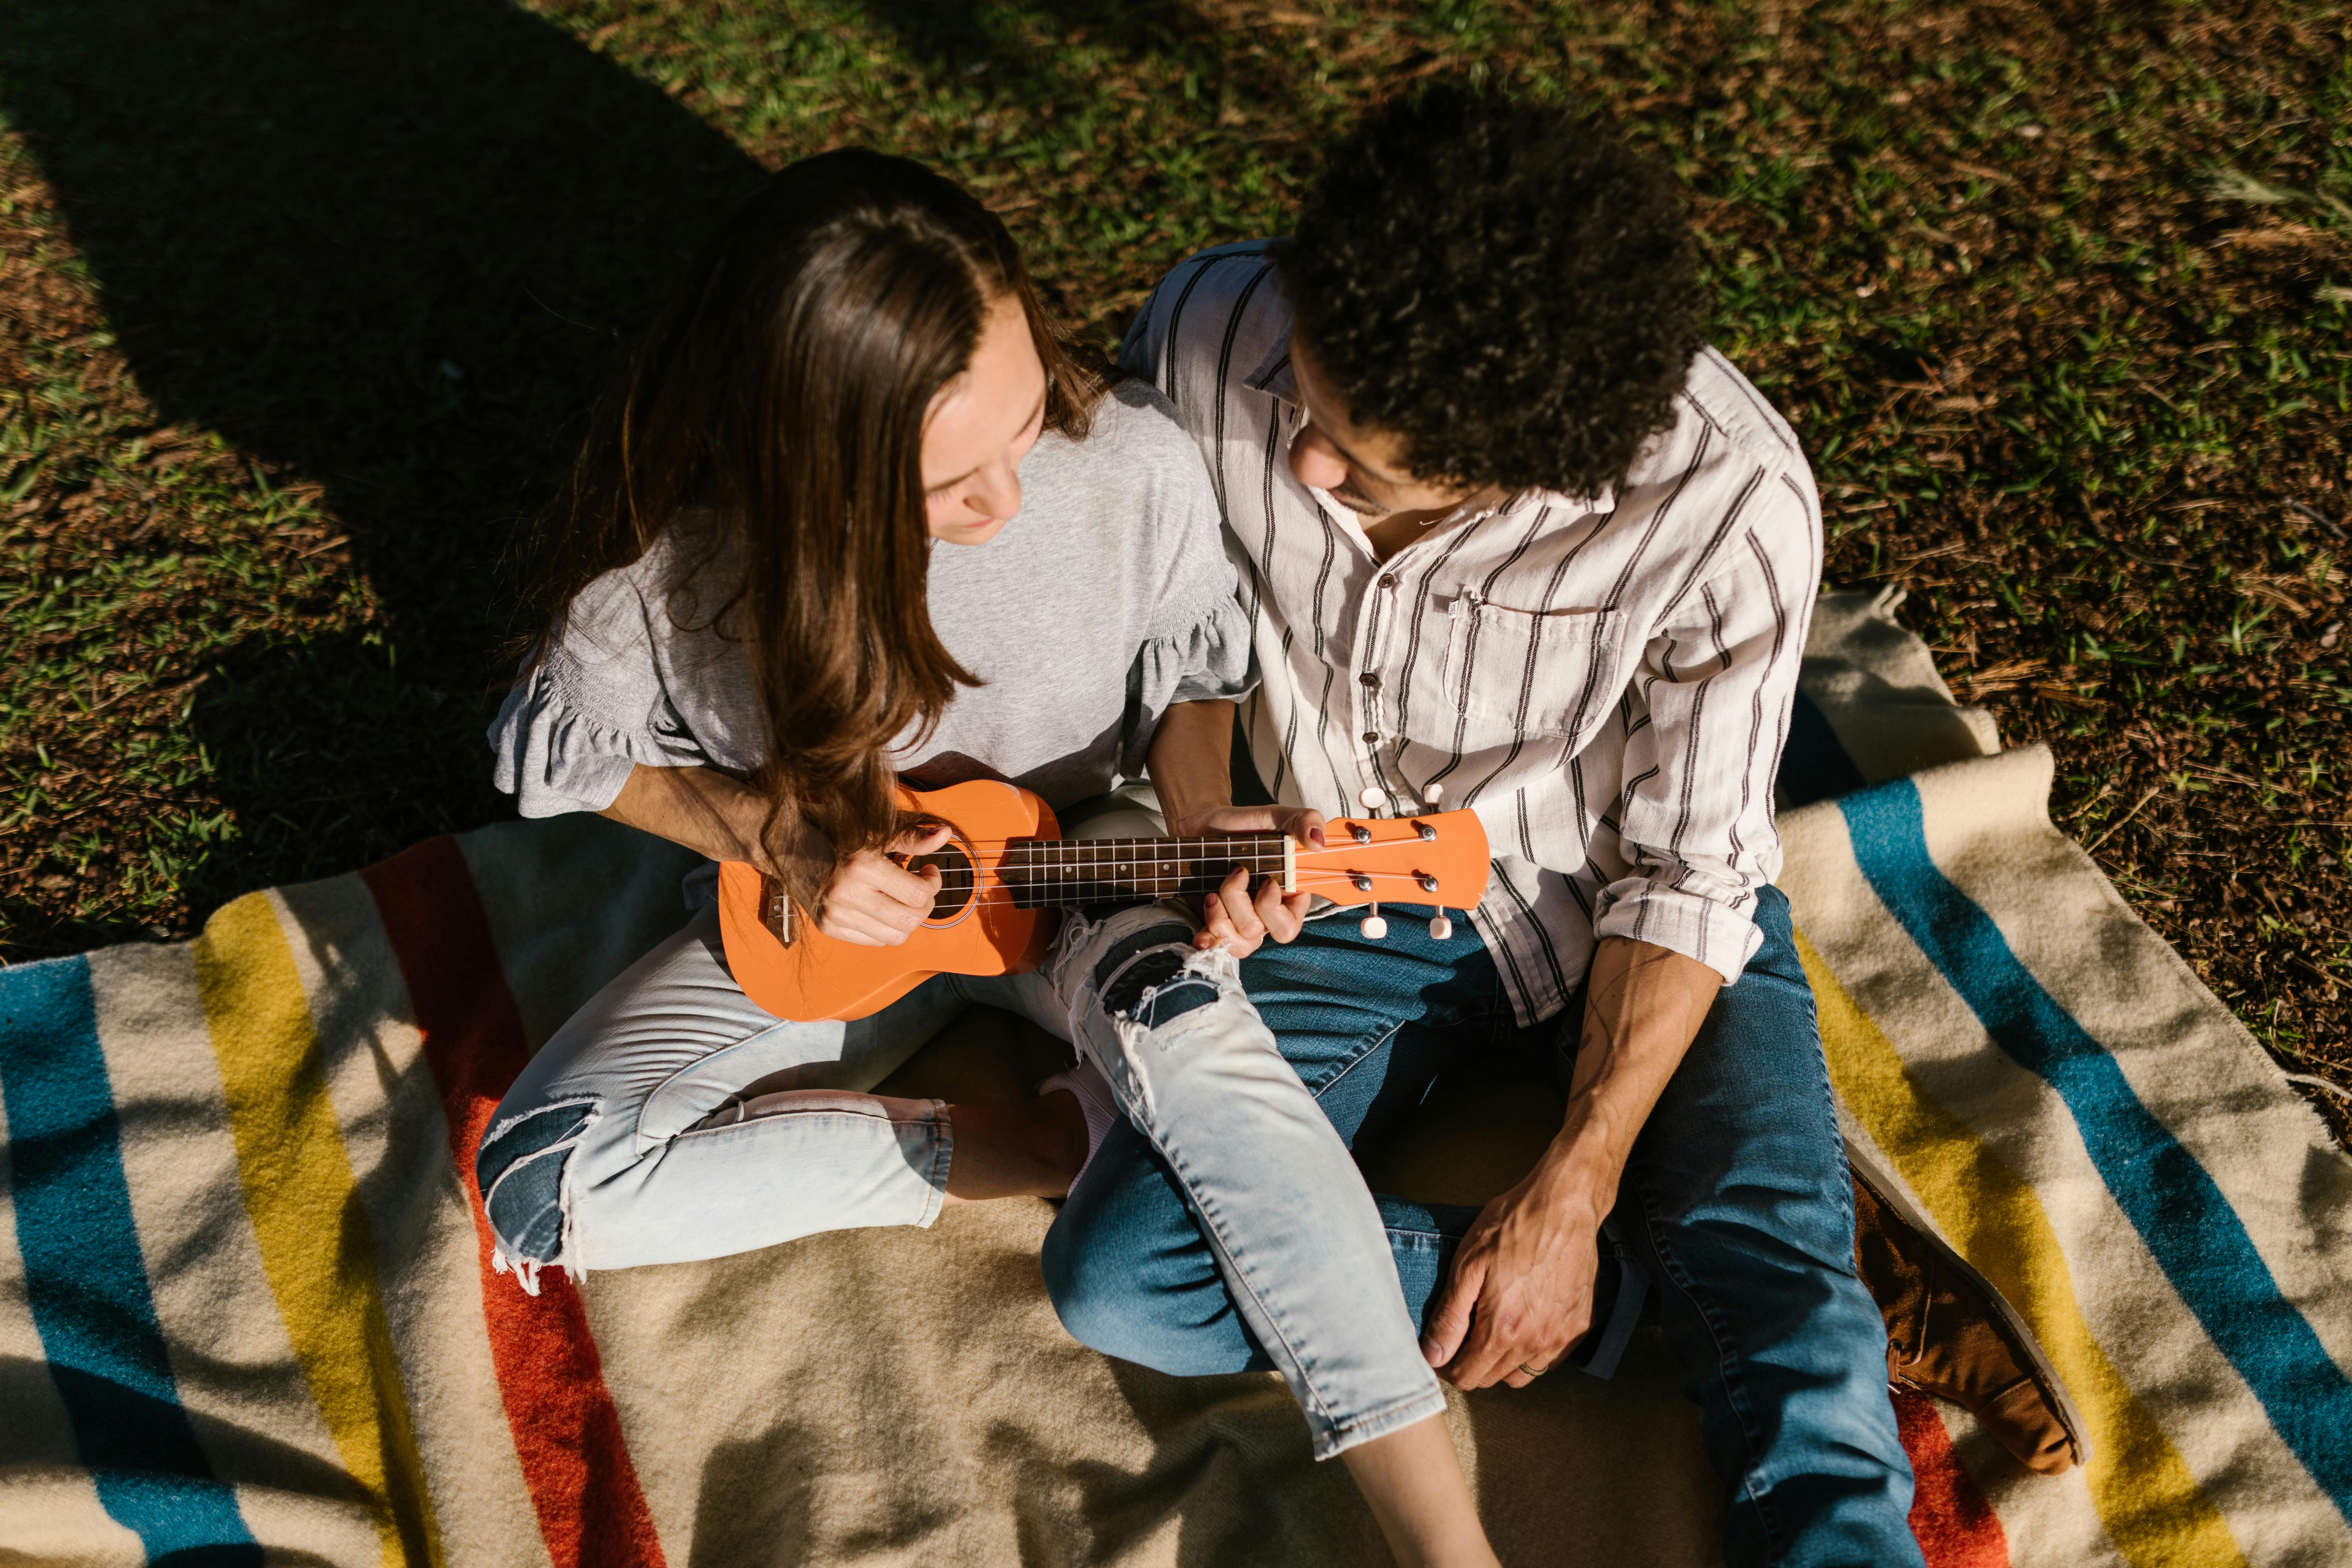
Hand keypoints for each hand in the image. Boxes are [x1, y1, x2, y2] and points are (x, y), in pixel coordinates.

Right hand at [814, 822, 948, 946]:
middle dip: (924, 905)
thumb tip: (945, 835)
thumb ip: (912, 838)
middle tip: (919, 886)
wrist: (785, 843)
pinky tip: (880, 905)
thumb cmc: (835, 831)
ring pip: (894, 937)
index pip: (919, 895)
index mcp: (861, 867)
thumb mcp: (876, 829)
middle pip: (910, 921)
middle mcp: (846, 895)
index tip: (927, 870)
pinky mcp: (827, 926)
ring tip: (900, 898)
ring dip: (906, 919)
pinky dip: (884, 927)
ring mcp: (835, 915)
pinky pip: (873, 941)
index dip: (933, 883)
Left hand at [1167, 803, 1326, 958]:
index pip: (1291, 924)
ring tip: (1213, 892)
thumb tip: (1319, 842)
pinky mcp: (1218, 923)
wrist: (1206, 825)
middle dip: (1244, 906)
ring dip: (1222, 916)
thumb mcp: (1277, 816)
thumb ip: (1303, 821)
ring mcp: (1241, 922)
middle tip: (1239, 875)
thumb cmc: (1246, 825)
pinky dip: (1209, 941)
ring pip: (1240, 942)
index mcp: (1288, 895)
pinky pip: (1217, 945)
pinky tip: (1200, 938)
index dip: (1277, 910)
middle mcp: (1267, 914)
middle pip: (1262, 933)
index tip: (1268, 882)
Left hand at [1419, 1150, 1606, 1389]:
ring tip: (1495, 1327)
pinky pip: (1550, 1359)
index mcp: (1503, 1329)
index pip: (1468, 1377)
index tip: (1442, 1350)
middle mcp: (1535, 1342)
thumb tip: (1433, 1355)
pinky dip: (1533, 1351)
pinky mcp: (1580, 1326)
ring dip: (1503, 1361)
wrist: (1564, 1205)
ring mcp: (1561, 1336)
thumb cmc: (1513, 1227)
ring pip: (1522, 1375)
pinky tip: (1525, 1322)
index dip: (1448, 1367)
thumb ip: (1450, 1316)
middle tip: (1466, 1332)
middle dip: (1473, 1363)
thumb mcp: (1468, 1265)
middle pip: (1493, 1379)